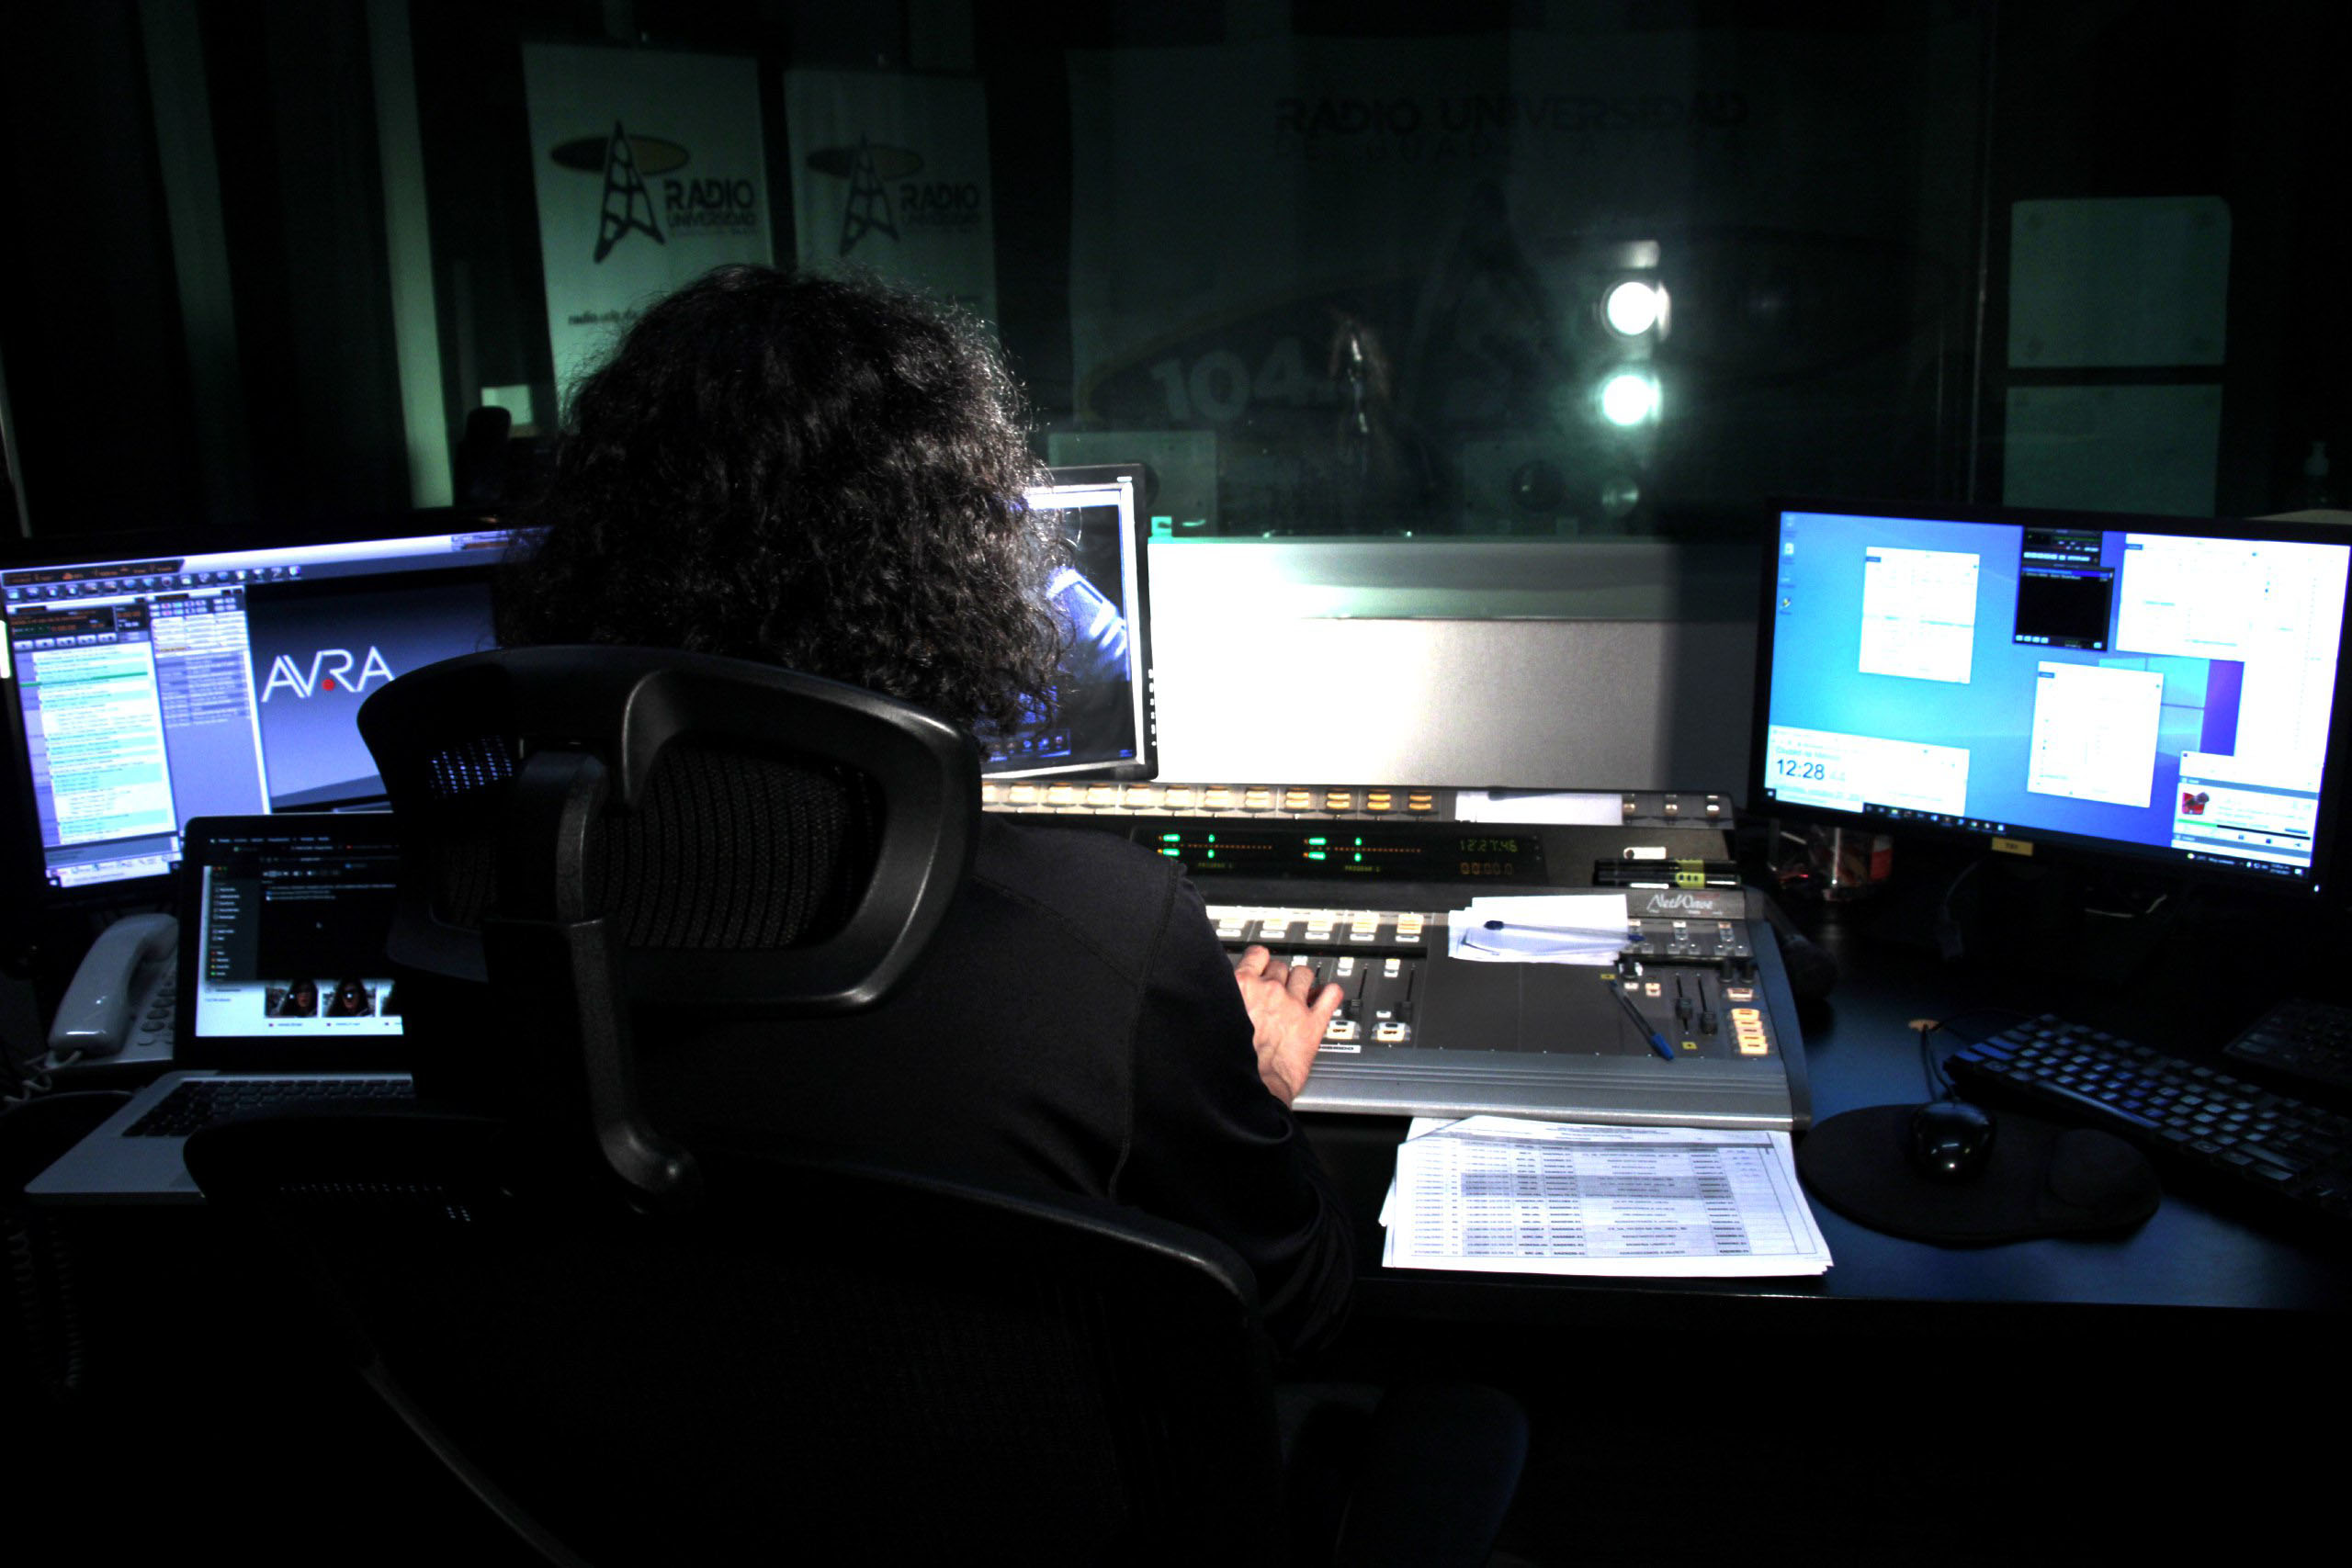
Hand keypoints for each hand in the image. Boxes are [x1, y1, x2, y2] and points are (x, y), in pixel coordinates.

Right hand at [1230, 946, 1342, 1106]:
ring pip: (1304, 974)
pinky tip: (1327, 997)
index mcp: (1240, 986)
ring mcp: (1293, 1005)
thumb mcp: (1211, 1022)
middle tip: (1277, 988)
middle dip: (1279, 976)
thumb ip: (1220, 1004)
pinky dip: (1331, 994)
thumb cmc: (1228, 1062)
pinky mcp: (1312, 1024)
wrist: (1246, 1089)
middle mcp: (1269, 991)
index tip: (1261, 965)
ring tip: (1301, 990)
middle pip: (1280, 966)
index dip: (1260, 960)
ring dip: (1302, 981)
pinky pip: (1331, 996)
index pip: (1256, 955)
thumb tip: (1218, 1001)